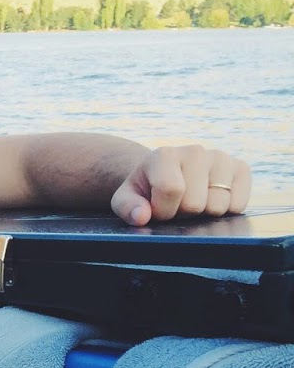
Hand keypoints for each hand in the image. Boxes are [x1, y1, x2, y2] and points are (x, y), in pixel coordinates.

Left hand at [110, 143, 250, 225]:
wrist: (166, 175)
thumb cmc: (145, 190)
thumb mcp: (126, 198)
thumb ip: (128, 208)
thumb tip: (142, 216)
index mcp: (165, 155)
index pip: (172, 190)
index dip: (163, 210)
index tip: (157, 210)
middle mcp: (195, 151)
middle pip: (195, 203)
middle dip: (183, 214)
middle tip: (176, 206)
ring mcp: (221, 158)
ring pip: (219, 206)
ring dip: (203, 214)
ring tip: (192, 202)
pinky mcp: (241, 168)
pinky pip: (239, 205)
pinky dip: (225, 212)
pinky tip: (210, 201)